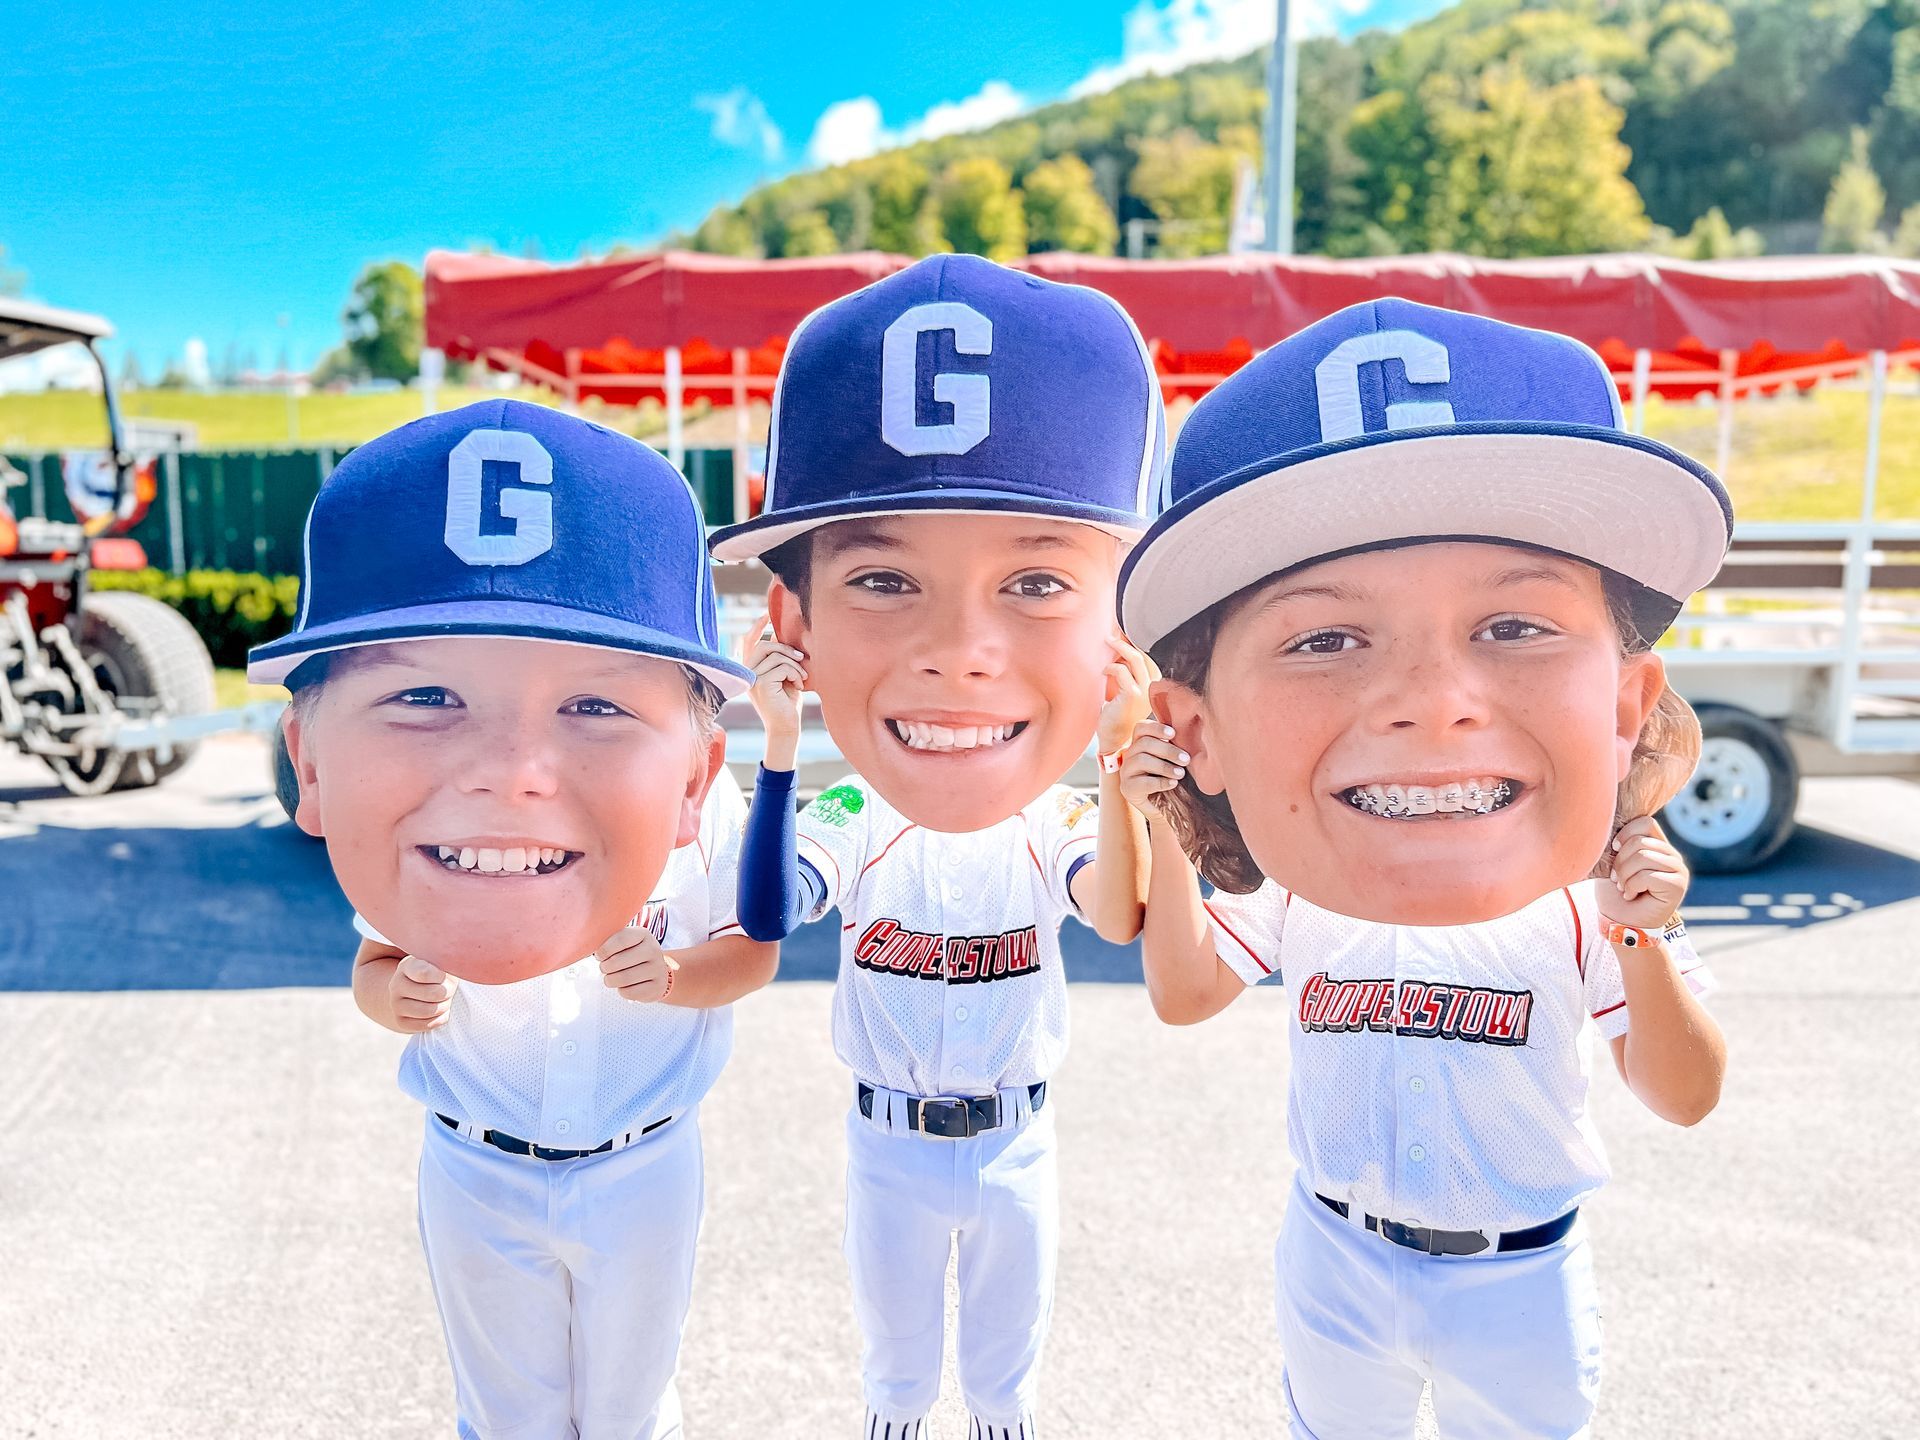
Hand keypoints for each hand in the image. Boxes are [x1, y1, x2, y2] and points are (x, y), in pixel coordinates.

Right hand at [389, 955, 457, 1032]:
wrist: (417, 990)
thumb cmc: (436, 973)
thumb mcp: (439, 962)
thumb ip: (445, 963)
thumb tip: (450, 973)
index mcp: (407, 966)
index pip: (425, 974)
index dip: (442, 977)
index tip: (445, 975)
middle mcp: (396, 985)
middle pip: (434, 994)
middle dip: (448, 992)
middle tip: (449, 989)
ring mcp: (396, 1005)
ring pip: (430, 1011)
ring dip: (445, 1006)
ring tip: (445, 999)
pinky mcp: (400, 1022)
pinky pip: (427, 1025)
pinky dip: (440, 1019)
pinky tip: (441, 1011)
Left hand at [597, 925, 679, 1002]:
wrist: (657, 972)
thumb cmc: (632, 955)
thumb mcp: (625, 942)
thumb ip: (608, 941)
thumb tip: (586, 947)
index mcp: (643, 934)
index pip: (620, 939)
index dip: (604, 950)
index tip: (599, 956)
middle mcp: (653, 950)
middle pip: (618, 961)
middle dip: (605, 967)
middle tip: (604, 968)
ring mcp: (658, 969)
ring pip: (623, 979)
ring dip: (610, 980)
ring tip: (611, 978)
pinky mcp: (657, 986)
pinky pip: (630, 992)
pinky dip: (621, 991)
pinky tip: (624, 986)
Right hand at [745, 611, 805, 759]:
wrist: (786, 728)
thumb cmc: (787, 703)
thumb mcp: (782, 676)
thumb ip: (778, 659)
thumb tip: (780, 635)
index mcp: (749, 670)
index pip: (747, 642)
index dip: (756, 627)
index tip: (766, 615)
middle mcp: (746, 673)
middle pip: (765, 645)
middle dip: (786, 647)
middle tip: (801, 658)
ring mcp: (751, 679)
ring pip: (776, 655)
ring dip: (794, 665)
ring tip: (801, 678)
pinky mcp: (760, 684)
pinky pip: (781, 667)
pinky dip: (795, 673)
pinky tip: (799, 686)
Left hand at [1098, 634, 1156, 754]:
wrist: (1114, 741)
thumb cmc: (1116, 717)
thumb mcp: (1124, 693)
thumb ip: (1126, 677)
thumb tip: (1117, 654)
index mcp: (1153, 687)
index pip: (1148, 659)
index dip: (1135, 646)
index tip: (1122, 637)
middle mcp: (1152, 688)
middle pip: (1143, 655)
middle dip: (1126, 642)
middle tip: (1111, 636)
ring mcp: (1144, 691)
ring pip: (1135, 659)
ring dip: (1119, 648)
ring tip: (1107, 643)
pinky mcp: (1132, 696)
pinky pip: (1122, 671)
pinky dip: (1111, 667)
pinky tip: (1103, 671)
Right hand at [1118, 717, 1187, 819]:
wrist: (1165, 810)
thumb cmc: (1170, 780)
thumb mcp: (1172, 761)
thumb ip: (1173, 748)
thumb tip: (1188, 736)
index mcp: (1140, 744)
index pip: (1141, 727)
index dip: (1156, 727)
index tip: (1173, 734)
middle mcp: (1129, 755)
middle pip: (1144, 743)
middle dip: (1168, 750)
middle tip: (1185, 759)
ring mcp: (1126, 772)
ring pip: (1142, 760)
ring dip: (1165, 766)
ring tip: (1181, 774)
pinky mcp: (1127, 788)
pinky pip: (1143, 782)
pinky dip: (1160, 782)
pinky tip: (1173, 784)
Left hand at [1598, 816, 1689, 931]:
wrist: (1619, 924)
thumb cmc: (1614, 894)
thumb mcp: (1612, 863)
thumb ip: (1620, 844)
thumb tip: (1609, 825)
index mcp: (1658, 846)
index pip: (1646, 822)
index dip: (1625, 833)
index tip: (1613, 850)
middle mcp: (1672, 856)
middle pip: (1640, 841)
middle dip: (1620, 861)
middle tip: (1617, 879)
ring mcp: (1678, 870)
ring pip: (1643, 856)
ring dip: (1625, 875)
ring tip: (1623, 888)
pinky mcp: (1678, 885)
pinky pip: (1647, 875)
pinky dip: (1632, 886)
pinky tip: (1631, 895)